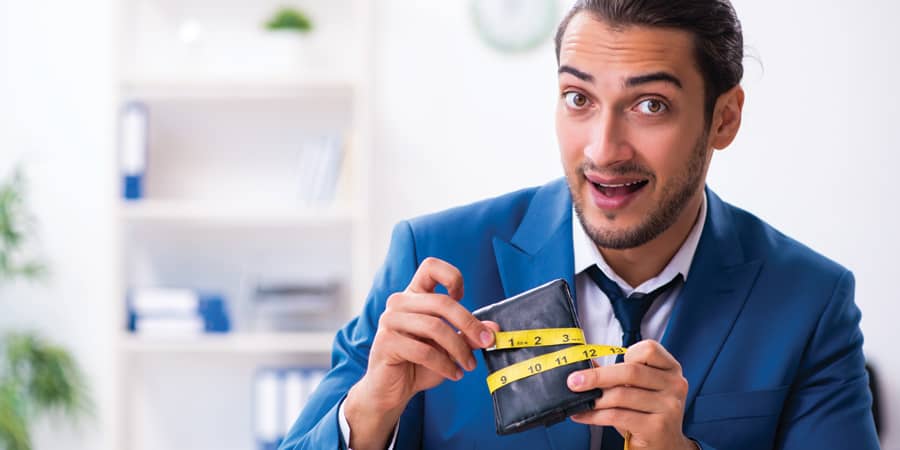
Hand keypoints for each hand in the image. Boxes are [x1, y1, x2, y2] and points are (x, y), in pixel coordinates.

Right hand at [345, 257, 496, 449]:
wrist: (390, 391)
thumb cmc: (418, 364)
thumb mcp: (449, 348)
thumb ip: (468, 335)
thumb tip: (494, 330)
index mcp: (413, 296)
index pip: (430, 267)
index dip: (451, 276)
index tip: (462, 297)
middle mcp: (399, 303)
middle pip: (442, 302)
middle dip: (469, 324)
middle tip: (486, 342)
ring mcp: (389, 321)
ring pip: (435, 326)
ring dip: (459, 349)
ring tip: (469, 365)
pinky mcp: (386, 342)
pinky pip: (423, 350)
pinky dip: (444, 364)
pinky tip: (453, 374)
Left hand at [566, 340, 695, 449]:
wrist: (667, 446)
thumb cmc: (648, 414)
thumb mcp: (637, 390)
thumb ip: (617, 374)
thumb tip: (586, 360)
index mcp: (671, 369)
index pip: (649, 349)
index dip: (627, 354)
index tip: (609, 364)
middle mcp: (675, 385)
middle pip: (631, 371)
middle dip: (596, 376)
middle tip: (574, 381)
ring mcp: (668, 406)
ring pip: (621, 395)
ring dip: (594, 399)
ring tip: (580, 402)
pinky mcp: (657, 427)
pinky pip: (618, 416)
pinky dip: (595, 415)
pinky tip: (584, 415)